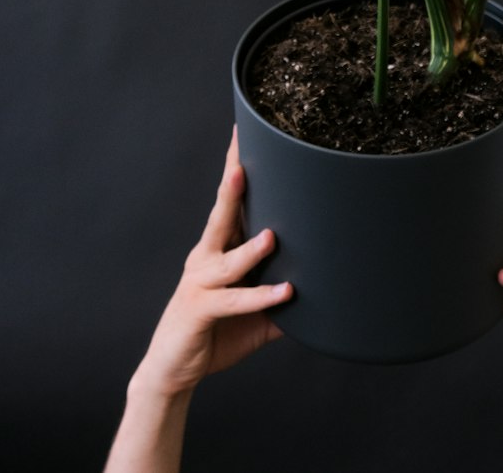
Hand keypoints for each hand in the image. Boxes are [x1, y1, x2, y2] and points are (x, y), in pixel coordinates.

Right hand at [131, 127, 292, 399]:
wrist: (173, 369)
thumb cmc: (217, 332)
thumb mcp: (259, 312)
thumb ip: (286, 297)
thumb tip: (328, 289)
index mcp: (220, 247)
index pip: (231, 201)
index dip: (237, 167)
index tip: (244, 133)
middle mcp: (207, 256)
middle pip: (221, 213)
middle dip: (232, 183)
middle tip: (244, 160)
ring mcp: (200, 282)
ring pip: (227, 259)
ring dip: (250, 248)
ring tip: (272, 237)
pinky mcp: (199, 309)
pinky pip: (232, 301)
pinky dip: (259, 296)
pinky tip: (285, 292)